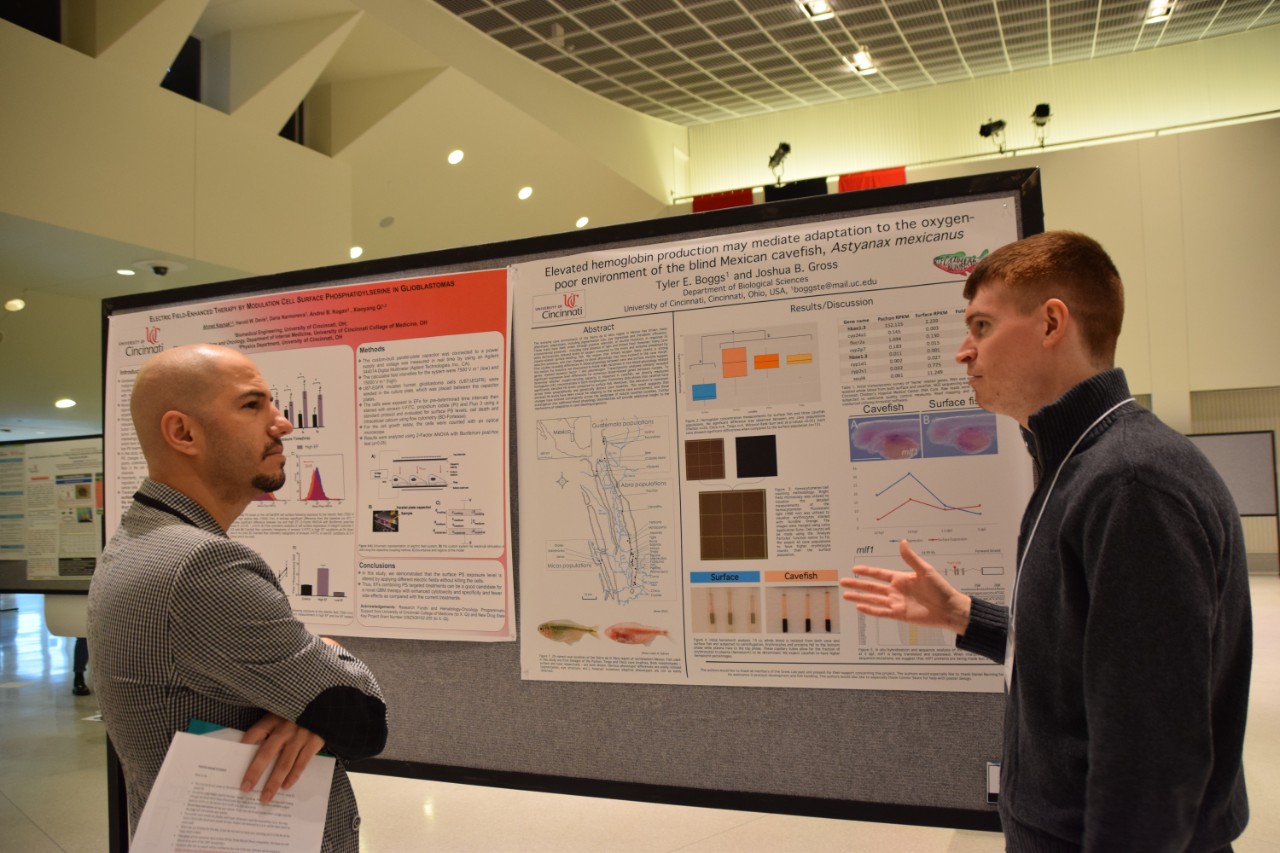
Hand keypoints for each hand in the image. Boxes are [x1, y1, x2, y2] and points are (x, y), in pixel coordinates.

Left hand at [239, 712, 325, 803]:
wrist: (326, 705)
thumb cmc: (298, 712)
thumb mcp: (282, 711)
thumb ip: (269, 727)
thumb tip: (250, 748)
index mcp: (274, 718)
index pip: (255, 733)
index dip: (244, 746)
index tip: (233, 761)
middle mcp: (286, 728)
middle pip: (267, 753)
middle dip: (255, 773)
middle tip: (245, 789)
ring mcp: (301, 735)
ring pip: (284, 763)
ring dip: (274, 782)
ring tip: (265, 797)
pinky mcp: (314, 741)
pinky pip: (302, 762)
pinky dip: (294, 776)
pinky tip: (286, 786)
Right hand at [840, 539, 971, 634]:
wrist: (949, 609)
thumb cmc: (940, 589)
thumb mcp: (925, 570)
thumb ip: (910, 558)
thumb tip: (903, 541)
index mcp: (901, 578)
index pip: (879, 574)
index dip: (867, 571)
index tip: (855, 568)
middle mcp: (896, 590)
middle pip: (872, 586)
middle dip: (857, 584)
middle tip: (843, 581)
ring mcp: (896, 603)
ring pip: (873, 599)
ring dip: (859, 596)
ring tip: (846, 595)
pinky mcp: (899, 615)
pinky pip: (881, 612)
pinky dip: (870, 610)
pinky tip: (859, 607)